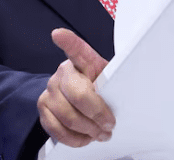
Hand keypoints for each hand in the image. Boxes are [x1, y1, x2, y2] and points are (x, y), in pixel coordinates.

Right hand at [37, 28, 114, 146]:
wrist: (84, 99)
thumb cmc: (101, 86)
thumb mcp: (110, 79)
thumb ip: (115, 81)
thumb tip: (130, 86)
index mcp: (83, 60)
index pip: (76, 48)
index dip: (67, 41)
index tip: (58, 34)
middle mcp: (63, 72)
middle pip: (78, 95)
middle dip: (97, 114)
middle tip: (109, 125)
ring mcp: (50, 89)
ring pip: (67, 116)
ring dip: (88, 130)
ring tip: (100, 133)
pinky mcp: (43, 107)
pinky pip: (56, 129)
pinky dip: (74, 138)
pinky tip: (85, 137)